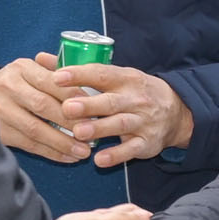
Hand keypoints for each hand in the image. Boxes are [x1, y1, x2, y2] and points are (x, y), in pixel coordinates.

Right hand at [0, 53, 89, 163]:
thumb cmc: (17, 83)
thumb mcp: (32, 69)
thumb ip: (56, 70)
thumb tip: (85, 76)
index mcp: (21, 68)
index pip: (53, 82)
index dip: (75, 97)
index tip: (96, 110)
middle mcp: (8, 87)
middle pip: (44, 106)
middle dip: (71, 122)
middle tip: (93, 133)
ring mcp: (0, 110)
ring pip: (36, 129)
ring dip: (62, 143)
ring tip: (83, 151)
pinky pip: (29, 144)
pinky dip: (51, 153)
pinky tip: (67, 157)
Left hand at [56, 64, 194, 168]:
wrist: (176, 112)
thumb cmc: (134, 92)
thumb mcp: (114, 76)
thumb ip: (77, 71)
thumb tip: (41, 59)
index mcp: (125, 78)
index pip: (101, 74)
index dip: (79, 75)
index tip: (57, 77)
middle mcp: (134, 99)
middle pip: (110, 101)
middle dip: (89, 105)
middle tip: (67, 108)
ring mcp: (142, 121)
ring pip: (120, 125)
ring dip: (99, 129)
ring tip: (79, 132)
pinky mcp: (147, 143)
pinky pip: (131, 150)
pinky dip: (116, 155)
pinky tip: (99, 160)